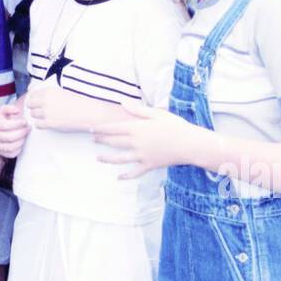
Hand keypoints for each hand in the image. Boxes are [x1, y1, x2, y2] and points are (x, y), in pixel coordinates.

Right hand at [0, 102, 29, 158]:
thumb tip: (17, 110)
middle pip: (9, 137)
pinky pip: (12, 154)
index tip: (25, 121)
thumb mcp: (3, 110)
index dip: (17, 124)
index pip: (5, 126)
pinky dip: (19, 148)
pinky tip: (21, 141)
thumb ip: (9, 108)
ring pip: (11, 147)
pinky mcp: (0, 152)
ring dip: (22, 141)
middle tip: (28, 128)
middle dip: (22, 133)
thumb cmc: (0, 118)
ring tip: (26, 134)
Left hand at [24, 83, 82, 130]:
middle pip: (30, 104)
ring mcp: (46, 112)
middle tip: (40, 111)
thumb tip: (33, 94)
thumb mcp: (61, 93)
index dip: (34, 99)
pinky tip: (47, 124)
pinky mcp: (49, 123)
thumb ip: (48, 94)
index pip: (32, 94)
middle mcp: (45, 100)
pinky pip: (37, 125)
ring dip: (37, 117)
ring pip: (33, 115)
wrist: (88, 113)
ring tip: (46, 118)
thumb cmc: (77, 103)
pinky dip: (40, 125)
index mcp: (49, 91)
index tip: (37, 103)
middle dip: (34, 108)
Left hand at [93, 99, 212, 178]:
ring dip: (107, 158)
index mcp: (137, 128)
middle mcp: (136, 143)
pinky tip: (119, 177)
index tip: (90, 128)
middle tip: (93, 140)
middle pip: (114, 142)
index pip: (113, 128)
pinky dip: (126, 176)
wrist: (190, 144)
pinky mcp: (149, 165)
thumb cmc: (175, 126)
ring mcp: (141, 156)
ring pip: (120, 158)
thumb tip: (122, 103)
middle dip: (102, 140)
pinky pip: (135, 172)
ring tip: (98, 158)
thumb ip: (138, 110)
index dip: (101, 128)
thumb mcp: (157, 114)